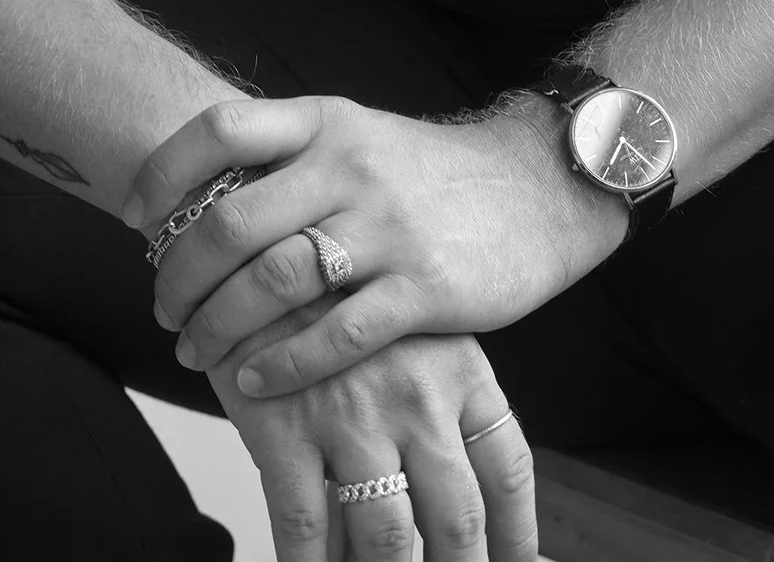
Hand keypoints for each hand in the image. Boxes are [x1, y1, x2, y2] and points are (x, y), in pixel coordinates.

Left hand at [124, 93, 625, 395]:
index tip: (134, 216)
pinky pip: (334, 334)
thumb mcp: (359, 136)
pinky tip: (254, 382)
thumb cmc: (431, 172)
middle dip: (178, 275)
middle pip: (230, 221)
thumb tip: (198, 194)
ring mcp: (385, 227)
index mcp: (326, 121)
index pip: (220, 130)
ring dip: (218, 326)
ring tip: (196, 351)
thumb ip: (291, 159)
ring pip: (271, 282)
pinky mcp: (423, 287)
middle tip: (162, 307)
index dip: (162, 173)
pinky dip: (282, 365)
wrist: (538, 186)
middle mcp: (348, 166)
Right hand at [209, 306, 537, 561]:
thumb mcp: (414, 327)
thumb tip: (472, 498)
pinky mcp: (286, 428)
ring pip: (388, 538)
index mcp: (460, 367)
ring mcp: (352, 415)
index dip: (517, 536)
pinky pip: (306, 528)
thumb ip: (447, 402)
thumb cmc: (341, 292)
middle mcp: (417, 397)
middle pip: (457, 518)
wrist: (256, 242)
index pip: (507, 470)